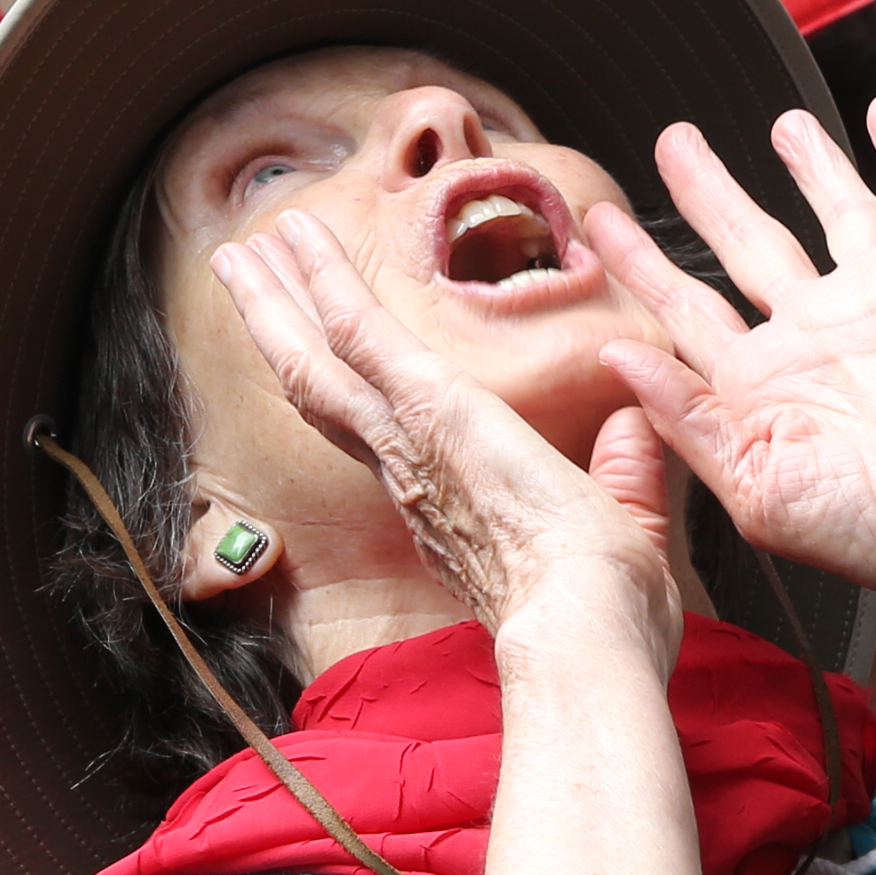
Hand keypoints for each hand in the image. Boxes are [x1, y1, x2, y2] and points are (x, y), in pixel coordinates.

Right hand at [211, 210, 684, 662]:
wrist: (590, 636)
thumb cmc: (608, 615)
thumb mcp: (626, 528)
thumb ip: (626, 474)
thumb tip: (636, 427)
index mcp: (448, 507)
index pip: (378, 434)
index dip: (343, 387)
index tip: (324, 350)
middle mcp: (410, 476)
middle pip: (323, 392)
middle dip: (280, 332)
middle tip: (243, 281)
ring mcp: (408, 442)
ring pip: (318, 363)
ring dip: (278, 300)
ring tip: (239, 252)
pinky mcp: (428, 409)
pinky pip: (359, 334)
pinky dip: (323, 281)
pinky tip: (296, 238)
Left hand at [587, 99, 875, 663]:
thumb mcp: (759, 492)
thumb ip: (687, 421)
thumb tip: (617, 359)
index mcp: (768, 387)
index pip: (688, 309)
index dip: (643, 264)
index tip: (601, 225)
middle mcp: (821, 335)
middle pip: (748, 241)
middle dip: (708, 191)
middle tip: (674, 143)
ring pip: (834, 207)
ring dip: (809, 163)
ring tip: (781, 124)